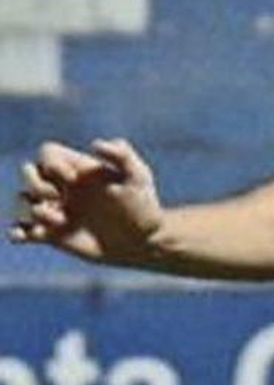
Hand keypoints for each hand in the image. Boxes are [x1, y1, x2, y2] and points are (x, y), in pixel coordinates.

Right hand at [9, 137, 164, 263]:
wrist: (145, 241)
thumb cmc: (144, 206)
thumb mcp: (139, 177)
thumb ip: (122, 155)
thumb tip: (95, 144)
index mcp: (77, 169)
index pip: (47, 153)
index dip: (52, 163)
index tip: (73, 180)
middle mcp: (62, 187)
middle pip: (29, 174)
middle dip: (37, 184)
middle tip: (59, 200)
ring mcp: (56, 210)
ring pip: (25, 201)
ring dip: (31, 209)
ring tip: (57, 221)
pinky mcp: (54, 234)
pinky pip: (25, 231)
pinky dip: (18, 232)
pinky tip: (25, 236)